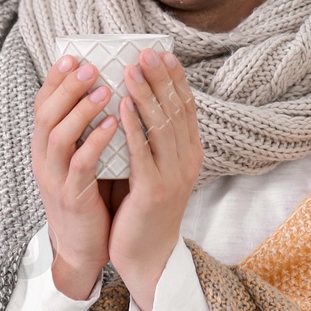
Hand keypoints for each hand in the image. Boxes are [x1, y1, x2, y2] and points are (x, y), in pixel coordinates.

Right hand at [31, 54, 121, 299]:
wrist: (83, 247)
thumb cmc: (89, 195)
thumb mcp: (81, 157)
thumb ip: (85, 129)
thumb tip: (104, 89)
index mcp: (45, 147)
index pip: (43, 104)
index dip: (56, 79)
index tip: (73, 55)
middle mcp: (43, 159)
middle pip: (46, 114)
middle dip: (67, 86)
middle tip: (89, 64)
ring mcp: (54, 178)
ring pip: (58, 136)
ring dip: (80, 110)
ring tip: (104, 89)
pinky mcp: (71, 197)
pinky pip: (80, 165)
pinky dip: (95, 142)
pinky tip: (114, 124)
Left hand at [108, 48, 202, 310]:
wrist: (148, 258)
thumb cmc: (145, 211)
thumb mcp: (157, 170)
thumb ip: (154, 141)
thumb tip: (141, 102)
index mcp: (190, 154)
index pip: (186, 107)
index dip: (175, 79)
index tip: (161, 53)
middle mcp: (187, 161)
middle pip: (176, 110)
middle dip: (160, 78)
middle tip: (145, 52)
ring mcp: (173, 176)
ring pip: (161, 125)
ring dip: (146, 93)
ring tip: (131, 69)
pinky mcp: (153, 190)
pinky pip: (141, 151)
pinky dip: (132, 124)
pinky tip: (120, 104)